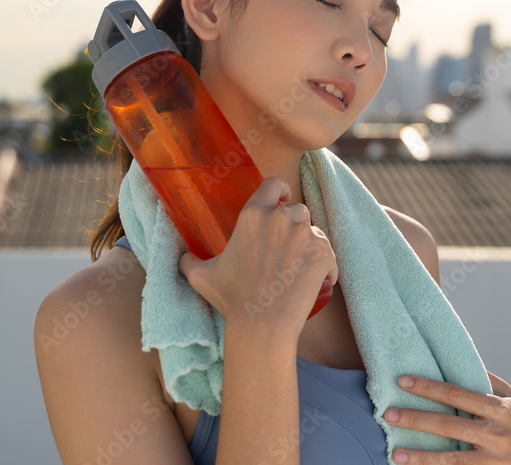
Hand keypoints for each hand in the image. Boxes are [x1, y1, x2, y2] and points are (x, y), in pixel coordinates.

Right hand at [178, 176, 337, 330]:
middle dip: (294, 225)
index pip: (274, 184)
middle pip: (297, 209)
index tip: (283, 200)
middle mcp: (281, 218)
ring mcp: (304, 235)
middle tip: (286, 250)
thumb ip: (189, 260)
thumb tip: (180, 255)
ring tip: (297, 268)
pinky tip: (318, 280)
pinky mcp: (322, 253)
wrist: (262, 325)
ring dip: (309, 244)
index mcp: (253, 215)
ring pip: (314, 230)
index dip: (281, 190)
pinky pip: (329, 252)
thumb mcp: (201, 276)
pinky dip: (326, 265)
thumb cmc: (232, 299)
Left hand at [381, 371, 510, 463]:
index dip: (428, 387)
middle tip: (389, 414)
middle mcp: (496, 434)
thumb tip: (459, 364)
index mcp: (499, 408)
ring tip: (395, 453)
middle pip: (448, 425)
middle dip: (416, 419)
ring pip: (451, 458)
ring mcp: (494, 460)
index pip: (456, 393)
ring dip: (421, 457)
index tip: (403, 380)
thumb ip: (488, 383)